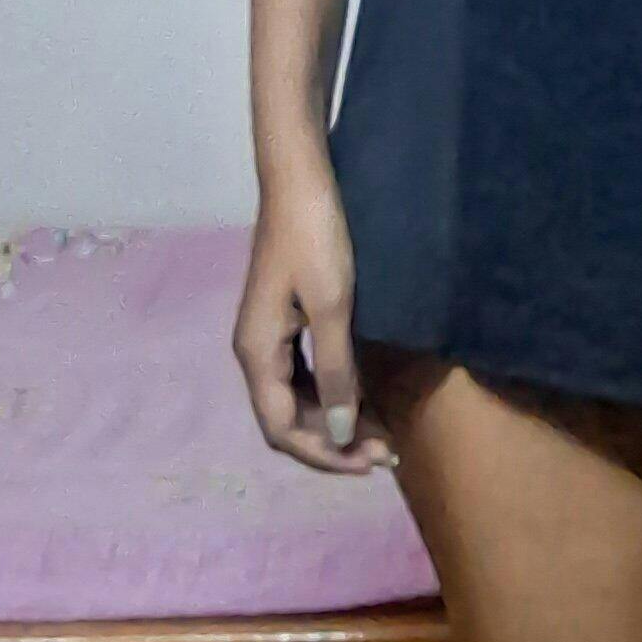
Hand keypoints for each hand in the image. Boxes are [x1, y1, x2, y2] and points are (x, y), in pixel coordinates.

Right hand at [233, 159, 398, 476]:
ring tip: (378, 433)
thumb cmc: (317, 237)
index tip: (374, 461)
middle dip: (334, 442)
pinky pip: (301, 374)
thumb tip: (339, 432)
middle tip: (387, 452)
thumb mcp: (333, 306)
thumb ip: (336, 372)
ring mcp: (266, 335)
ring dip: (333, 421)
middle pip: (287, 420)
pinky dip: (329, 393)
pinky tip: (358, 396)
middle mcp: (254, 351)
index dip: (327, 454)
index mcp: (256, 354)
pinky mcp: (282, 319)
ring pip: (295, 399)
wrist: (300, 179)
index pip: (283, 430)